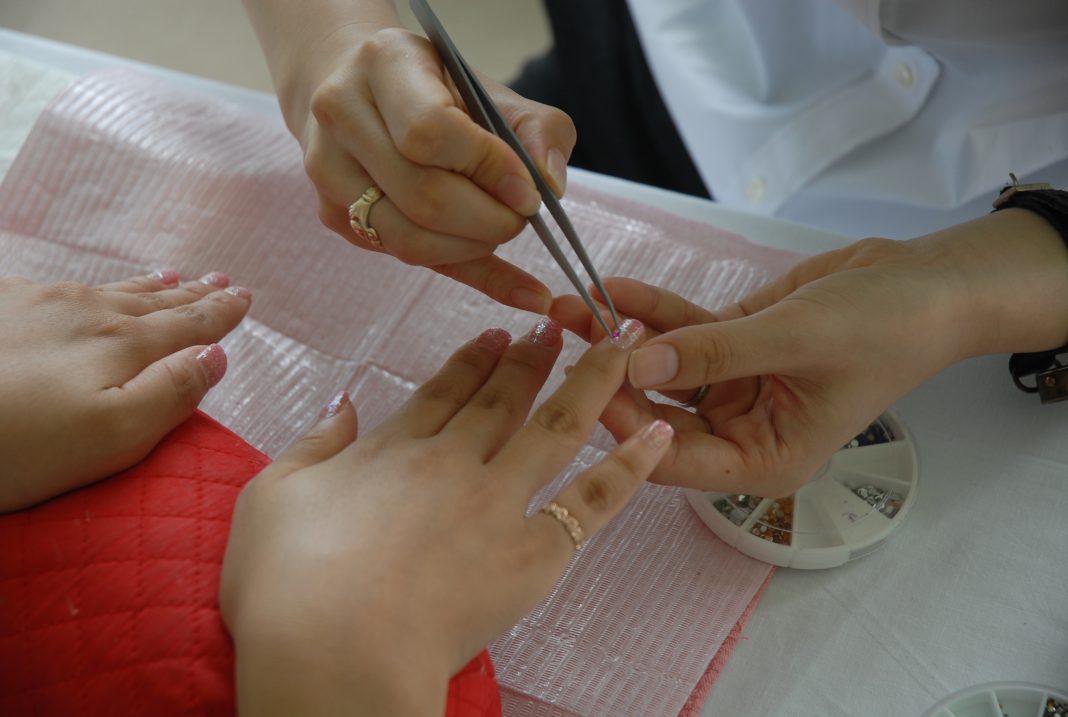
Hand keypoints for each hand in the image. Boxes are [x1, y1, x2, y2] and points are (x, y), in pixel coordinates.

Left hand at [0, 270, 250, 511]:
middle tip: (221, 281)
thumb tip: (216, 356)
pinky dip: (96, 287)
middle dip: (192, 294)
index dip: (220, 314)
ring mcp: (39, 303)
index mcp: (123, 345)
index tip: (245, 298)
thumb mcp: (112, 437)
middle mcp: (88, 312)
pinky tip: (91, 288)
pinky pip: (65, 289)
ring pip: (111, 290)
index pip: (188, 325)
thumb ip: (171, 394)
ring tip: (174, 277)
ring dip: (149, 286)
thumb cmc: (18, 448)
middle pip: (153, 301)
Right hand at [219, 318, 670, 715]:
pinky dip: (631, 465)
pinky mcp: (535, 553)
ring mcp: (498, 503)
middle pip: (501, 399)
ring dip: (590, 379)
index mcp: (393, 451)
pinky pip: (594, 501)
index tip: (497, 334)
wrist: (332, 653)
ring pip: (556, 427)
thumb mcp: (271, 497)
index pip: (442, 392)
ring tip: (619, 342)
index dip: (473, 360)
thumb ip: (313, 444)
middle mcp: (452, 463)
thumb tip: (342, 403)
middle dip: (533, 358)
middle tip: (560, 325)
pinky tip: (659, 432)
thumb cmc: (287, 585)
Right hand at [293, 26, 575, 311]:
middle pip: (422, 196)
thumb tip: (550, 185)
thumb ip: (538, 130)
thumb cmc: (437, 90)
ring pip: (407, 239)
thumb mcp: (494, 91)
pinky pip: (405, 258)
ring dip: (472, 248)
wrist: (361, 90)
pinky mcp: (332, 214)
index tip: (529, 191)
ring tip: (499, 231)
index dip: (488, 169)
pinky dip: (469, 273)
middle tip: (520, 219)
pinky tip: (520, 289)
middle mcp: (341, 114)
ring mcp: (327, 170)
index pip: (430, 133)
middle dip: (487, 220)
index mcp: (383, 63)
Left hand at [551, 210, 1067, 497]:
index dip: (628, 431)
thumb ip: (713, 353)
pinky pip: (680, 330)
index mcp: (762, 459)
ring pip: (662, 368)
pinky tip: (611, 288)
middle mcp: (740, 431)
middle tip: (565, 341)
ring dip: (619, 338)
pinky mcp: (729, 345)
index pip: (676, 459)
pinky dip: (650, 310)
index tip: (587, 392)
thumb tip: (636, 363)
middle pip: (658, 412)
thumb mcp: (795, 341)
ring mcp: (731, 386)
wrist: (923, 284)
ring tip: (570, 305)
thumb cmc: (881, 329)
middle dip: (611, 377)